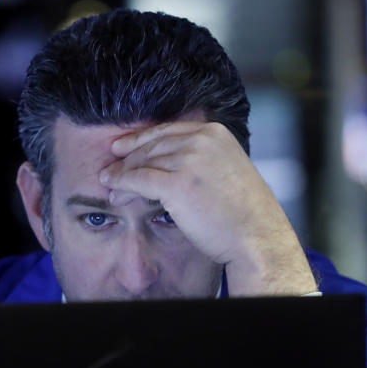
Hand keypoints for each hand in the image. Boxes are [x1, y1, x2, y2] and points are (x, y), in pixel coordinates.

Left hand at [98, 121, 316, 295]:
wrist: (257, 236)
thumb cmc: (244, 211)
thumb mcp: (227, 168)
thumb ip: (202, 158)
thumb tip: (169, 161)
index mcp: (215, 133)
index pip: (168, 131)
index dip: (141, 138)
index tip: (123, 146)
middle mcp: (202, 141)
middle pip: (152, 145)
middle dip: (127, 157)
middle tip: (110, 167)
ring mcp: (189, 160)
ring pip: (142, 162)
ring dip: (121, 174)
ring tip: (109, 184)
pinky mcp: (177, 184)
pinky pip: (138, 180)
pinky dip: (122, 185)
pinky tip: (115, 193)